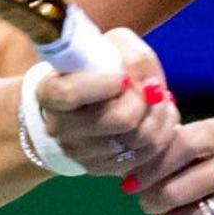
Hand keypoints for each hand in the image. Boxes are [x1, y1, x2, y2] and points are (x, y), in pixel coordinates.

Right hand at [33, 28, 179, 176]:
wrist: (85, 101)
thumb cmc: (98, 67)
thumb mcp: (111, 46)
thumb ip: (133, 56)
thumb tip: (150, 84)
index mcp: (51, 92)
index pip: (71, 93)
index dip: (105, 85)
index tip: (123, 78)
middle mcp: (60, 127)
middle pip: (121, 119)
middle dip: (146, 100)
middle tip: (152, 87)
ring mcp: (80, 153)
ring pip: (140, 139)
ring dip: (160, 115)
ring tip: (159, 99)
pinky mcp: (102, 168)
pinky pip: (146, 154)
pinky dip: (162, 133)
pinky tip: (158, 117)